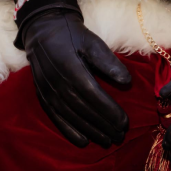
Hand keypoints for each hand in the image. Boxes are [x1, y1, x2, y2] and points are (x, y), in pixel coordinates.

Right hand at [15, 0, 132, 147]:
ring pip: (71, 116)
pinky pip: (56, 117)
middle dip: (103, 124)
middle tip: (120, 135)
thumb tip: (127, 81)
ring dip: (90, 130)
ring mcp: (48, 90)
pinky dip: (69, 131)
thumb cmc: (72, 35)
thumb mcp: (92, 42)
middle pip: (83, 109)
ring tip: (107, 140)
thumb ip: (109, 62)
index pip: (93, 94)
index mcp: (71, 67)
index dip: (109, 110)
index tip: (125, 121)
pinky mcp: (43, 96)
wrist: (43, 29)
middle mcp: (57, 82)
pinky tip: (83, 141)